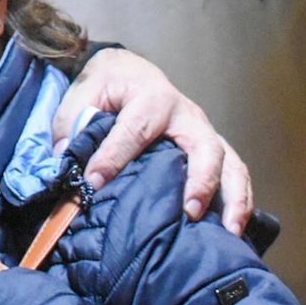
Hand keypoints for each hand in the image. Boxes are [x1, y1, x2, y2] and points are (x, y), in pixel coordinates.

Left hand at [52, 48, 251, 234]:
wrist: (132, 71)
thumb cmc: (109, 85)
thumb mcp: (83, 93)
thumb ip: (71, 123)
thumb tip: (65, 160)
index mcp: (151, 98)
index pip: (133, 132)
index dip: (112, 159)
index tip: (93, 185)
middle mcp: (186, 114)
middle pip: (204, 147)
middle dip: (199, 180)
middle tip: (188, 212)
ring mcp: (204, 131)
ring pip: (230, 162)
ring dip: (232, 197)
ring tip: (228, 233)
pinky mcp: (212, 146)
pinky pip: (235, 172)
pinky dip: (240, 200)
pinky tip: (233, 231)